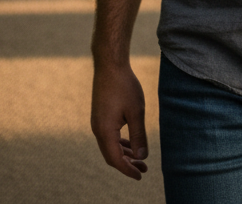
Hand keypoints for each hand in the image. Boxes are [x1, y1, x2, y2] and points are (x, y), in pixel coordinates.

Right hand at [91, 62, 149, 179]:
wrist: (110, 65)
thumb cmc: (124, 85)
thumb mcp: (136, 111)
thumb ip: (138, 135)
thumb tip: (141, 156)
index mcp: (105, 131)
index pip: (116, 159)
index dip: (128, 170)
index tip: (140, 176)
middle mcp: (97, 129)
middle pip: (111, 156)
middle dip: (127, 164)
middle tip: (143, 169)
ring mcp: (97, 122)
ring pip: (110, 146)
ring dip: (124, 153)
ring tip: (140, 159)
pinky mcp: (100, 116)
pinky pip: (109, 136)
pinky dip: (120, 143)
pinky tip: (131, 143)